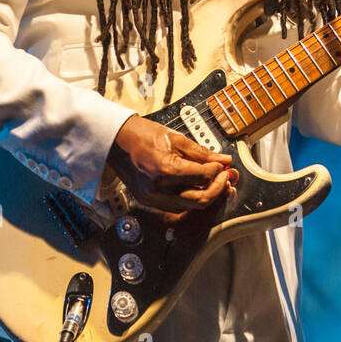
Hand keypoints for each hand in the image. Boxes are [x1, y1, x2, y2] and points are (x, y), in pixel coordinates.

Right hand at [105, 115, 237, 212]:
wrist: (115, 140)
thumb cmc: (141, 134)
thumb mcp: (175, 138)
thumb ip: (201, 152)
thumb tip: (223, 159)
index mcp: (165, 169)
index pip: (203, 177)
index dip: (218, 170)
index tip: (222, 164)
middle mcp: (158, 189)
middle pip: (199, 200)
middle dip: (217, 189)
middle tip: (225, 177)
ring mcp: (152, 198)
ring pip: (189, 207)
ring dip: (205, 196)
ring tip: (214, 182)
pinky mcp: (148, 200)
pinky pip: (176, 206)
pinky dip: (190, 199)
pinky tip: (196, 187)